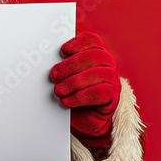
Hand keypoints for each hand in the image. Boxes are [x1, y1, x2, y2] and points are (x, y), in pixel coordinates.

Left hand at [50, 32, 120, 147]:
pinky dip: (80, 97)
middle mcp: (107, 64)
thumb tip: (47, 59)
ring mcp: (112, 80)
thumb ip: (62, 65)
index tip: (62, 50)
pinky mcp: (112, 97)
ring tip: (58, 90)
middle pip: (93, 56)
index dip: (78, 43)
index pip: (92, 40)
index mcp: (96, 53)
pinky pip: (100, 93)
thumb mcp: (67, 76)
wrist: (84, 119)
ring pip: (98, 74)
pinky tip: (67, 101)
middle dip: (71, 65)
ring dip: (74, 82)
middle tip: (54, 75)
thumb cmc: (74, 93)